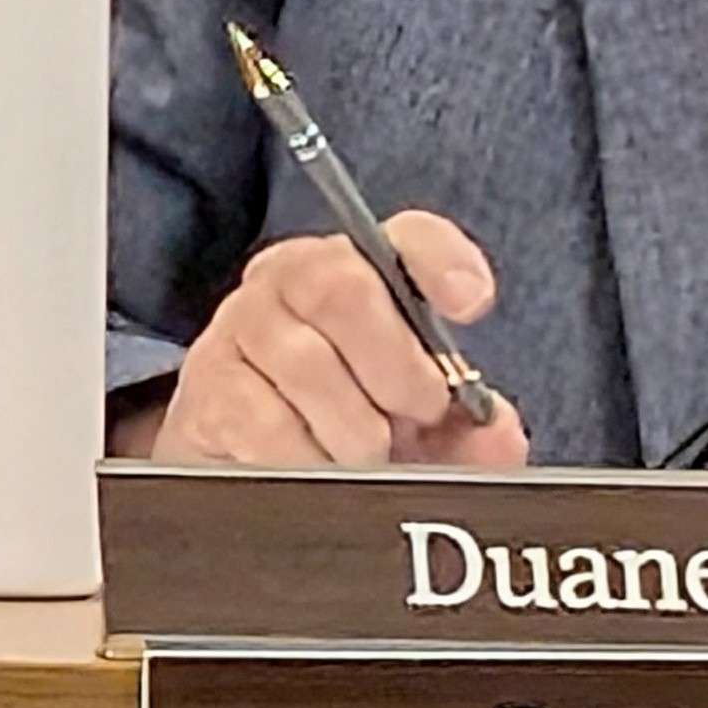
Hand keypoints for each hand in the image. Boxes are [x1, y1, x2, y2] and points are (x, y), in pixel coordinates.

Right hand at [148, 215, 528, 469]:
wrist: (246, 457)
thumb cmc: (345, 422)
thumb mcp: (417, 424)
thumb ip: (467, 428)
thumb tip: (498, 433)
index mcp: (359, 269)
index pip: (407, 238)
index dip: (443, 261)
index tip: (472, 303)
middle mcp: (290, 279)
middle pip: (343, 288)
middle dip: (397, 368)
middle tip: (417, 415)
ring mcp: (240, 326)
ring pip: (306, 363)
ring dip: (355, 430)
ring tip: (366, 456)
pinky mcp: (209, 385)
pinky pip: (264, 420)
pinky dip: (305, 458)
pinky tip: (317, 469)